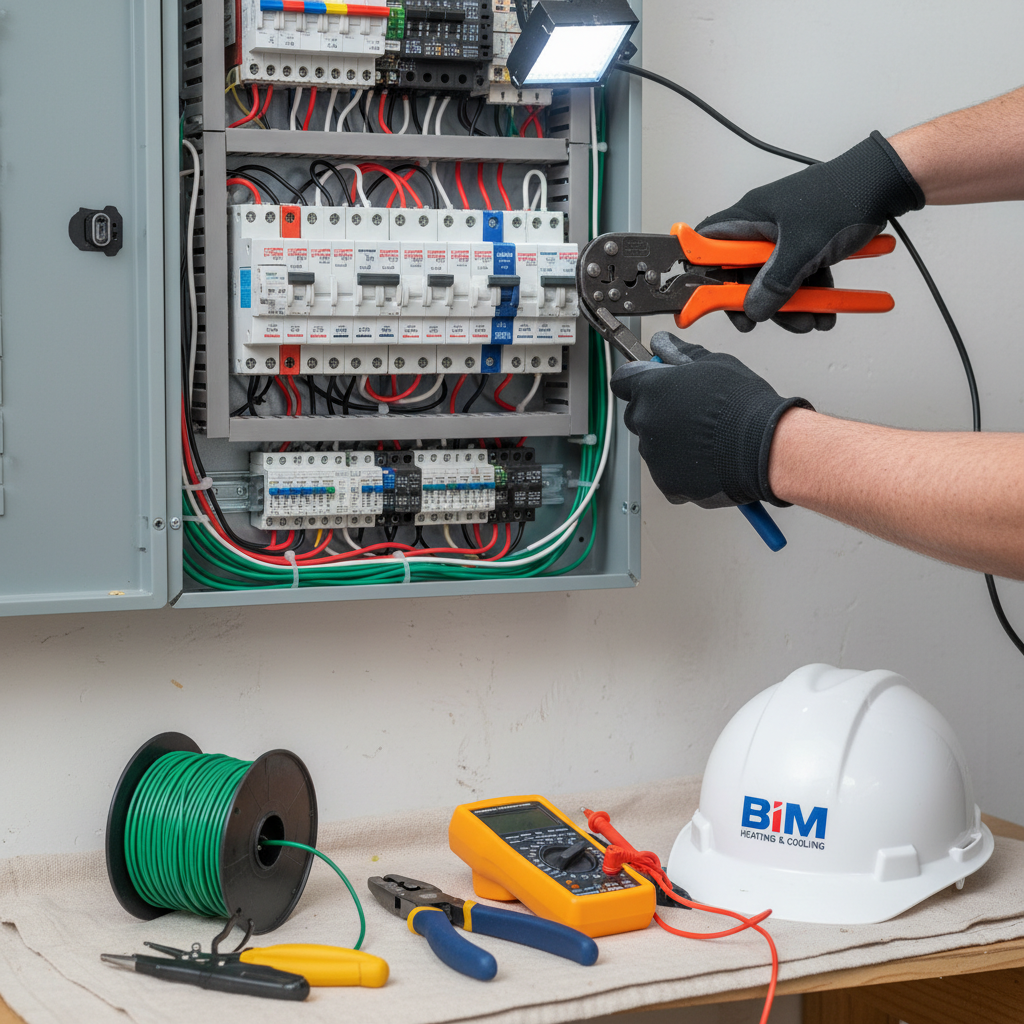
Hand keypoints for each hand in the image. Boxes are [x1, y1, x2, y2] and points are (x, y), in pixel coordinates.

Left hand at [609, 332, 812, 508]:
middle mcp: (644, 421)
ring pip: (652, 444)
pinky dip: (682, 468)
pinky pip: (667, 473)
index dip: (638, 378)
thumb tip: (663, 344)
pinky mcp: (666, 482)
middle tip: (690, 411)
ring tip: (705, 436)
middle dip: (657, 410)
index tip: (651, 379)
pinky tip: (706, 457)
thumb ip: (681, 354)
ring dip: (670, 440)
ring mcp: (653, 454)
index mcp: (650, 389)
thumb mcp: (714, 364)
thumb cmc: (743, 405)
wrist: (764, 447)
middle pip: (638, 413)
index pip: (623, 380)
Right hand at [696, 131, 923, 332]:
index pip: (707, 247)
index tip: (709, 302)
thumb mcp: (803, 248)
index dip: (704, 275)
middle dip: (762, 302)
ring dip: (793, 305)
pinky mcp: (808, 241)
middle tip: (770, 320)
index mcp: (749, 218)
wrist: (888, 181)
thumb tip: (755, 310)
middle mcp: (762, 226)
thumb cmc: (846, 195)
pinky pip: (801, 274)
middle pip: (745, 273)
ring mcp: (786, 234)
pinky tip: (830, 309)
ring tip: (814, 321)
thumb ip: (775, 285)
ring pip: (776, 279)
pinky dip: (813, 293)